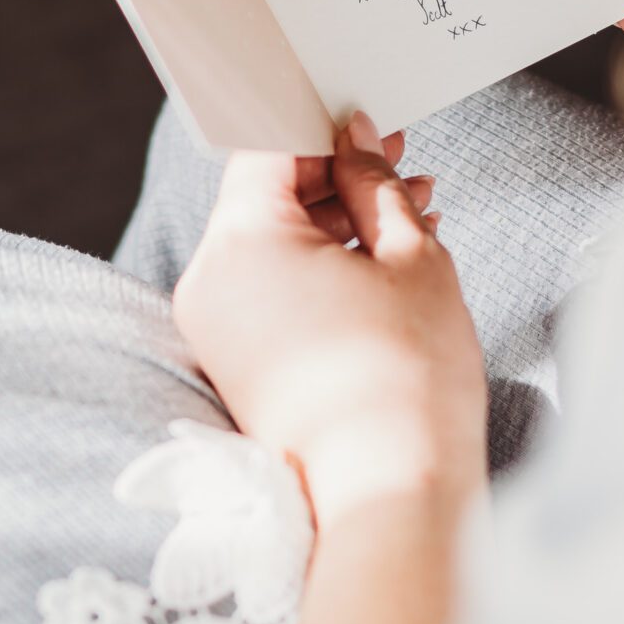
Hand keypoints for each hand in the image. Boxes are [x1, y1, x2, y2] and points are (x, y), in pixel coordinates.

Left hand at [172, 114, 487, 527]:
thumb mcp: (411, 255)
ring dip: (338, 226)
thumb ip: (376, 182)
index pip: (269, 146)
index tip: (377, 125)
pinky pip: (272, 292)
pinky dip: (321, 272)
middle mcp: (209, 279)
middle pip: (267, 197)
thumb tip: (356, 139)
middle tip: (407, 167)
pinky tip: (386, 268)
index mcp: (241, 239)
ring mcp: (216, 326)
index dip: (325, 126)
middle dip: (338, 179)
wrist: (390, 498)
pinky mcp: (235, 363)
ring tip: (415, 218)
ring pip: (274, 245)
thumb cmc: (408, 375)